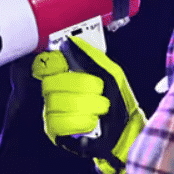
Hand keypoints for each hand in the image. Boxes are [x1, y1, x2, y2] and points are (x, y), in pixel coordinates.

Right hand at [31, 36, 145, 173]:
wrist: (127, 131)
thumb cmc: (120, 102)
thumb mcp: (112, 73)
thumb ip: (92, 56)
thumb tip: (71, 41)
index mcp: (67, 75)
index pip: (46, 64)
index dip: (55, 63)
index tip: (68, 65)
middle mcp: (56, 93)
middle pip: (53, 83)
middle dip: (84, 87)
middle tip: (100, 93)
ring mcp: (53, 112)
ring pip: (58, 103)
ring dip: (87, 105)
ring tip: (100, 110)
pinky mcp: (56, 132)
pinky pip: (59, 122)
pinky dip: (80, 122)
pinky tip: (91, 123)